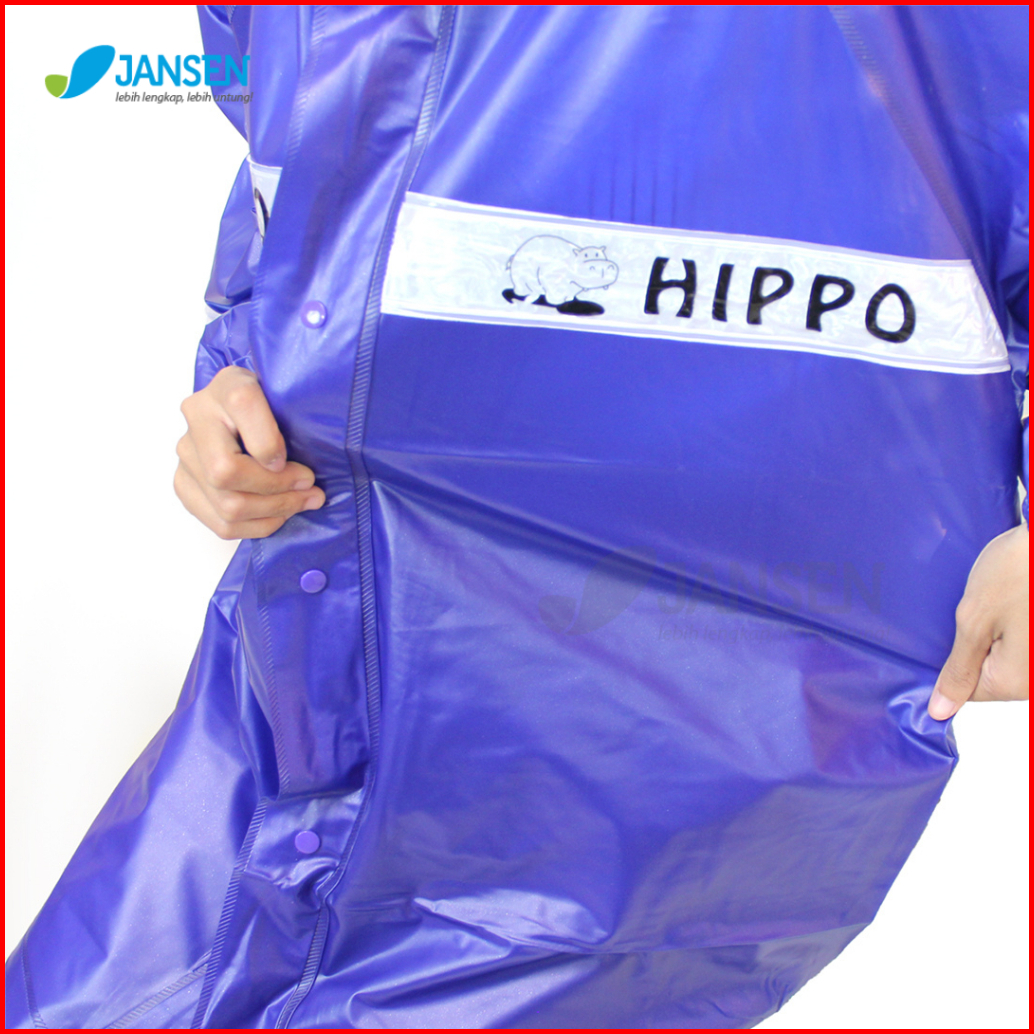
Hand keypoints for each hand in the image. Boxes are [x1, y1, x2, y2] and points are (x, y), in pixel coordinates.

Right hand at [174, 366, 324, 538]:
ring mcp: (187, 455)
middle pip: (227, 473)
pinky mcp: (186, 486)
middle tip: (311, 492)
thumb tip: (276, 466)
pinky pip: (221, 525)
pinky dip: (257, 526)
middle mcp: (197, 419)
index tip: (302, 466)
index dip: (270, 446)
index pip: (242, 410)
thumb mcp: (286, 399)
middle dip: (279, 491)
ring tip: (299, 504)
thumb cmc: (273, 406)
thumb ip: (278, 422)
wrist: (249, 414)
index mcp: (225, 388)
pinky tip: (277, 515)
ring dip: (273, 512)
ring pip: (227, 506)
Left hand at [928, 523, 1028, 718]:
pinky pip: (1020, 641)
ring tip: (998, 600)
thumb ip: (958, 668)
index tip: (951, 631)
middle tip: (978, 608)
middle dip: (977, 644)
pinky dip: (1011, 622)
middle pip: (990, 674)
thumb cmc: (1019, 570)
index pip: (968, 691)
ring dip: (995, 631)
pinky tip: (1010, 598)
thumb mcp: (975, 619)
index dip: (950, 663)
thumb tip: (940, 710)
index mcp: (1017, 682)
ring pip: (1005, 655)